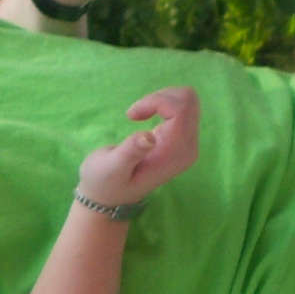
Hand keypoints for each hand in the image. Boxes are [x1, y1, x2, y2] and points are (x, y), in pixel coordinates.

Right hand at [77, 86, 200, 206]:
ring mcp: (187, 143)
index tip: (132, 114)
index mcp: (175, 153)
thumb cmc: (106, 181)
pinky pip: (182, 108)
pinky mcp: (182, 138)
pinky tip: (145, 117)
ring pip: (187, 100)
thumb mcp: (112, 167)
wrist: (110, 196)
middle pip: (188, 100)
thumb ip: (130, 152)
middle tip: (136, 112)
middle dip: (159, 97)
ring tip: (139, 115)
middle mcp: (188, 147)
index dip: (156, 101)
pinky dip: (162, 104)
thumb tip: (149, 137)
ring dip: (160, 99)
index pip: (181, 108)